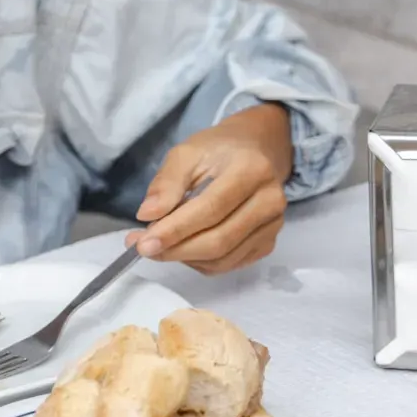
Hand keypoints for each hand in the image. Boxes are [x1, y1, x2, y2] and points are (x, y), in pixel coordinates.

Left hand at [126, 104, 293, 273]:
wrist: (254, 152)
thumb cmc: (218, 151)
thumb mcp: (186, 153)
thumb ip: (166, 183)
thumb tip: (148, 215)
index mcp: (252, 170)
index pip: (211, 209)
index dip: (175, 230)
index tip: (143, 242)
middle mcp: (270, 201)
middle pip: (219, 240)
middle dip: (176, 249)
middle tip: (143, 248)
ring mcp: (273, 226)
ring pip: (222, 259)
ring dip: (184, 258)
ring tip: (159, 245)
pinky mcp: (267, 243)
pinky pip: (228, 264)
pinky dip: (199, 262)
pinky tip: (183, 246)